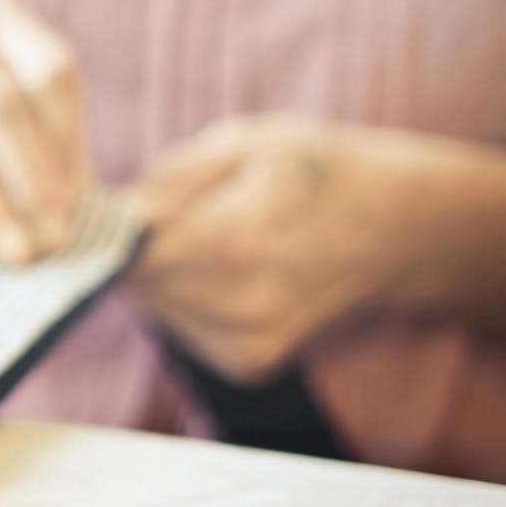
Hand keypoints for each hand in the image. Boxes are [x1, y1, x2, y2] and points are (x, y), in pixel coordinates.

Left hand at [125, 116, 414, 381]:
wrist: (398, 229)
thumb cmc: (316, 172)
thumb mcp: (247, 142)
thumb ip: (171, 180)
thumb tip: (111, 212)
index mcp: (235, 240)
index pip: (126, 250)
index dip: (107, 226)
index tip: (108, 204)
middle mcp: (241, 303)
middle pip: (134, 282)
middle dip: (131, 248)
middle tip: (167, 214)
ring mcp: (247, 342)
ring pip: (153, 308)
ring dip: (159, 275)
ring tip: (206, 239)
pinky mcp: (248, 364)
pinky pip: (182, 329)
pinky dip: (185, 301)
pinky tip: (223, 273)